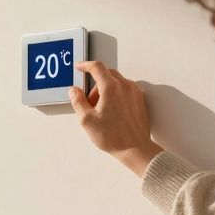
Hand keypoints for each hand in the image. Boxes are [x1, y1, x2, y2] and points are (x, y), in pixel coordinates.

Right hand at [69, 61, 162, 176]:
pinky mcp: (140, 99)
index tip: (79, 67)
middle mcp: (125, 86)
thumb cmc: (112, 136)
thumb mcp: (87, 120)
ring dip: (105, 89)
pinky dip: (115, 93)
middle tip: (89, 100)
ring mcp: (134, 92)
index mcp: (111, 88)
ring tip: (100, 109)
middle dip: (95, 83)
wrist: (135, 148)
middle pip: (107, 73)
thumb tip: (74, 91)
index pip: (97, 68)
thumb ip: (78, 101)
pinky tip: (111, 110)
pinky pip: (125, 89)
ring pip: (116, 81)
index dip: (85, 65)